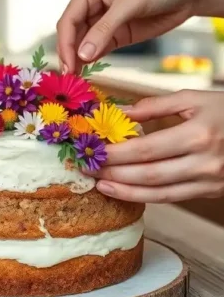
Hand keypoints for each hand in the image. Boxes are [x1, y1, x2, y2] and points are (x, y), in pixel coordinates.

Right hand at [56, 0, 204, 72]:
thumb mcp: (130, 4)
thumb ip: (105, 29)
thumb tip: (82, 54)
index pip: (68, 21)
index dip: (65, 44)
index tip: (69, 66)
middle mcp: (90, 6)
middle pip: (71, 34)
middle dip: (69, 55)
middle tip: (69, 79)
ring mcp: (102, 23)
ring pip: (81, 45)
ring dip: (77, 61)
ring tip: (76, 81)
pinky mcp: (115, 36)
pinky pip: (96, 51)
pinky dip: (90, 62)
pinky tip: (87, 74)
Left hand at [94, 90, 223, 202]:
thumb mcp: (194, 98)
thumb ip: (154, 106)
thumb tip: (118, 111)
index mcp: (198, 134)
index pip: (146, 149)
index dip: (115, 154)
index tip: (91, 150)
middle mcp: (204, 162)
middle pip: (148, 174)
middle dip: (113, 174)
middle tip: (86, 168)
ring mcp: (209, 181)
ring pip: (158, 193)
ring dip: (125, 191)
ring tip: (99, 184)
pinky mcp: (210, 191)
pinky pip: (172, 198)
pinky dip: (145, 196)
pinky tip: (125, 190)